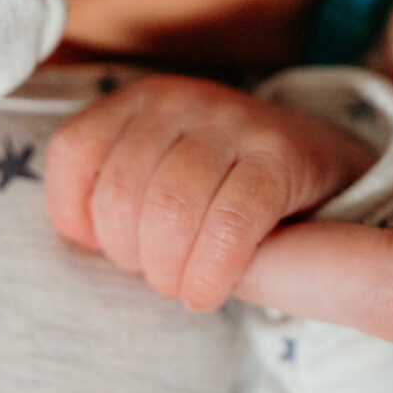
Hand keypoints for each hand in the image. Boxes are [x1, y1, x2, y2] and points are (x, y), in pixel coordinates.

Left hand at [45, 75, 374, 311]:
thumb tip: (78, 236)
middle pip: (120, 191)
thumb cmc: (219, 182)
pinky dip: (210, 270)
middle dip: (128, 253)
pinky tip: (207, 292)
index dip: (75, 211)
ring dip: (167, 269)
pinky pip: (230, 222)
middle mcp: (178, 100)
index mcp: (138, 100)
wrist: (319, 160)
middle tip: (155, 272)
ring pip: (170, 208)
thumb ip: (110, 191)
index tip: (101, 244)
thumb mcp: (156, 168)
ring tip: (181, 285)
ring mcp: (230, 122)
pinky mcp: (278, 155)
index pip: (73, 151)